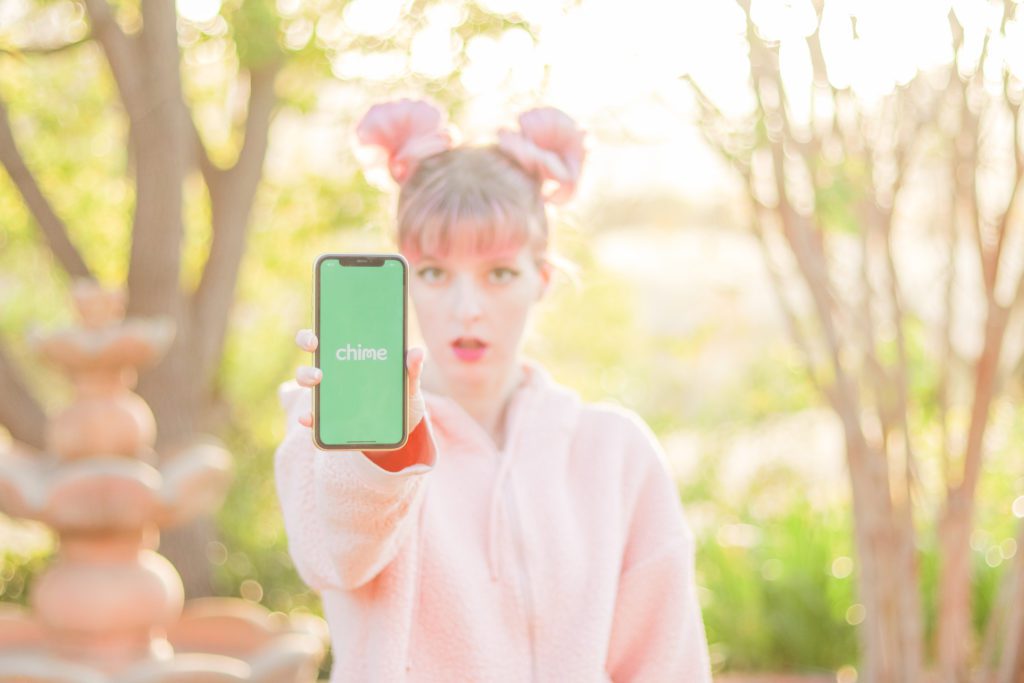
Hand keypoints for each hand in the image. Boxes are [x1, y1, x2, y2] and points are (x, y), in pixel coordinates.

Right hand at [293, 329, 426, 435]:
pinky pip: (311, 417)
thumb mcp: (409, 383)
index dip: (319, 328)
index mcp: (353, 356)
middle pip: (312, 351)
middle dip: (307, 343)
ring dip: (307, 376)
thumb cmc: (401, 397)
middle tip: (315, 346)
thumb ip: (412, 368)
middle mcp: (335, 371)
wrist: (401, 430)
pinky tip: (309, 418)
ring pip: (307, 379)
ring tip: (318, 378)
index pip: (329, 334)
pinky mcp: (327, 420)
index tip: (320, 326)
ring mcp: (328, 395)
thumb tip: (417, 352)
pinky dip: (308, 417)